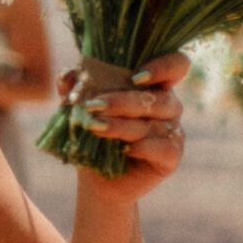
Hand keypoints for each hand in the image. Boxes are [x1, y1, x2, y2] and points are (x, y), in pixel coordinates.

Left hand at [64, 52, 189, 194]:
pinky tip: (125, 150)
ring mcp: (173, 131)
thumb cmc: (94, 133)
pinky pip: (164, 148)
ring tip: (95, 126)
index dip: (164, 66)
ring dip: (123, 124)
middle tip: (94, 105)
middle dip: (124, 101)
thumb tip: (67, 76)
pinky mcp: (172, 156)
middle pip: (159, 98)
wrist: (98, 176)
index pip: (176, 65)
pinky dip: (144, 148)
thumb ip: (76, 88)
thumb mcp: (81, 107)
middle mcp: (168, 105)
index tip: (135, 76)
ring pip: (154, 124)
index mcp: (153, 85)